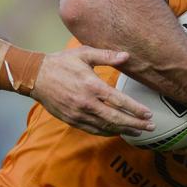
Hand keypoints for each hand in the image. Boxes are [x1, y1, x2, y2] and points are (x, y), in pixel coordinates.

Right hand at [32, 46, 154, 135]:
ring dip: (123, 130)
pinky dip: (107, 132)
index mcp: (91, 85)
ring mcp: (78, 114)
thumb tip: (127, 56)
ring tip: (138, 131)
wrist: (36, 77)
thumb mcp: (84, 54)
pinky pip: (93, 130)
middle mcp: (86, 103)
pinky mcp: (71, 120)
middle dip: (135, 124)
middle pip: (116, 118)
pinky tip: (117, 131)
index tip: (148, 114)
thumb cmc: (61, 62)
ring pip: (105, 126)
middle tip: (150, 127)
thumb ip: (106, 55)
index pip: (119, 101)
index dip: (136, 109)